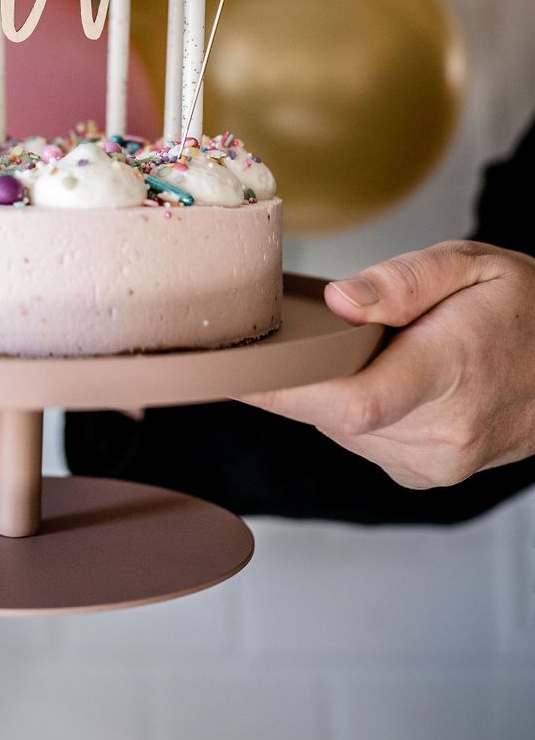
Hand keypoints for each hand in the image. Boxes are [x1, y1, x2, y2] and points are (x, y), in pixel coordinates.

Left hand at [238, 241, 534, 488]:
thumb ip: (404, 279)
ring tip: (373, 349)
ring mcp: (438, 463)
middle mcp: (445, 433)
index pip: (353, 400)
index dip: (283, 393)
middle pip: (334, 415)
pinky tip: (388, 377)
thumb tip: (340, 301)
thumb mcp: (472, 264)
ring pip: (341, 431)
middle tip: (308, 332)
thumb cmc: (526, 308)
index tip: (233, 371)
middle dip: (306, 375)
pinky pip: (363, 441)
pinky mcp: (428, 475)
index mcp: (453, 372)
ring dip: (335, 390)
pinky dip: (357, 409)